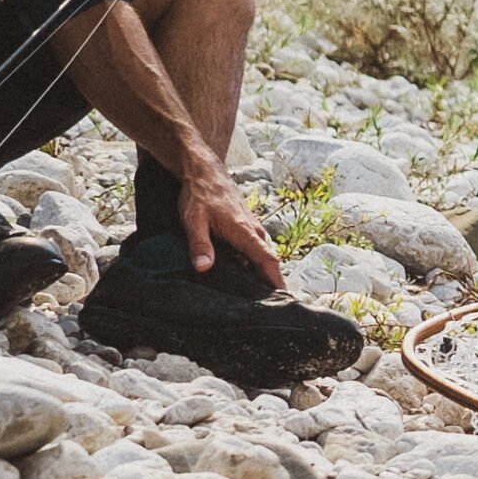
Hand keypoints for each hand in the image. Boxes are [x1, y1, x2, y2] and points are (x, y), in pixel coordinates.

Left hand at [177, 158, 286, 287]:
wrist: (203, 171)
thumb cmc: (199, 194)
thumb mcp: (193, 221)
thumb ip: (200, 245)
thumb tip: (203, 268)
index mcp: (244, 231)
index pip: (266, 260)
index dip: (275, 280)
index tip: (284, 298)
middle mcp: (253, 230)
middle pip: (268, 261)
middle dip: (271, 283)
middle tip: (270, 307)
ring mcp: (251, 228)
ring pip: (261, 255)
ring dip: (261, 273)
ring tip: (257, 296)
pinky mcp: (245, 226)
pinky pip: (255, 248)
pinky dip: (254, 262)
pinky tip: (244, 274)